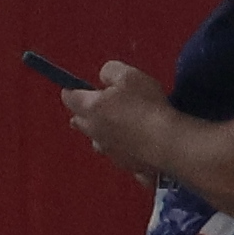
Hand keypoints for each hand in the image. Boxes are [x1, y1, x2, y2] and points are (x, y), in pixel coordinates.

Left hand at [68, 60, 179, 179]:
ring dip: (101, 130)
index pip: (69, 97)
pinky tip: (135, 139)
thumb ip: (110, 71)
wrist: (164, 143)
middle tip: (98, 103)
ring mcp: (106, 150)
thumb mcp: (128, 76)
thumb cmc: (145, 106)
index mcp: (90, 108)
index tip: (78, 86)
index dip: (72, 90)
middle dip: (84, 111)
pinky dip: (120, 144)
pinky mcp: (122, 163)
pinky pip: (115, 151)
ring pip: (95, 138)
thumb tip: (103, 76)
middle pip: (79, 120)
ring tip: (118, 122)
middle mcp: (93, 131)